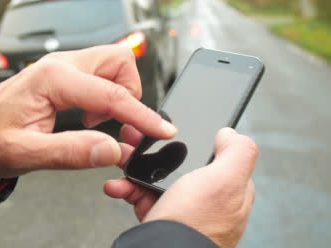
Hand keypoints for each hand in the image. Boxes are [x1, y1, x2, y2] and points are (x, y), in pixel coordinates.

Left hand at [0, 45, 176, 176]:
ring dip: (119, 94)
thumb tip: (112, 150)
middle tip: (122, 125)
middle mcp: (61, 65)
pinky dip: (107, 95)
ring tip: (100, 123)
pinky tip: (90, 118)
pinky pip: (100, 75)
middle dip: (131, 93)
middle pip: (118, 61)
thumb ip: (71, 152)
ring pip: (112, 64)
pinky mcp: (64, 75)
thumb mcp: (26, 153)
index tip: (163, 131)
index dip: (142, 115)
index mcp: (52, 79)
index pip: (111, 94)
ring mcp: (63, 67)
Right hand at [104, 127, 257, 247]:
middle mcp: (206, 200)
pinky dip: (127, 189)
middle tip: (138, 144)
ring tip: (123, 164)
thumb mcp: (226, 180)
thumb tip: (231, 134)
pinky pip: (141, 197)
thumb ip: (237, 152)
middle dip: (156, 153)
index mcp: (228, 189)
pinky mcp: (160, 220)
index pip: (214, 155)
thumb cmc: (197, 224)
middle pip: (180, 164)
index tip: (170, 133)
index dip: (193, 140)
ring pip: (157, 180)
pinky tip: (119, 186)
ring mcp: (182, 211)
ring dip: (136, 170)